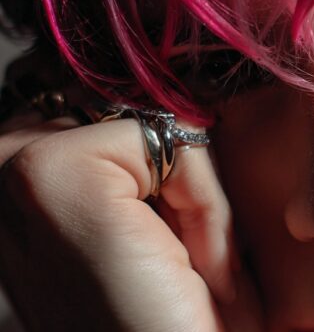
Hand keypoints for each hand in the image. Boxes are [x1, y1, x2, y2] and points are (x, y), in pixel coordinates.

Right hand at [0, 114, 261, 330]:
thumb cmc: (170, 319)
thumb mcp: (151, 224)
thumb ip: (142, 158)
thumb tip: (185, 93)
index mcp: (18, 181)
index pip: (121, 112)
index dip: (170, 173)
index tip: (172, 252)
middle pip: (139, 110)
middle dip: (181, 180)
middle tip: (182, 266)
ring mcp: (11, 167)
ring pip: (160, 124)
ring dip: (197, 199)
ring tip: (186, 271)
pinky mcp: (49, 174)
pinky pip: (172, 140)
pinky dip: (206, 204)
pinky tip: (189, 269)